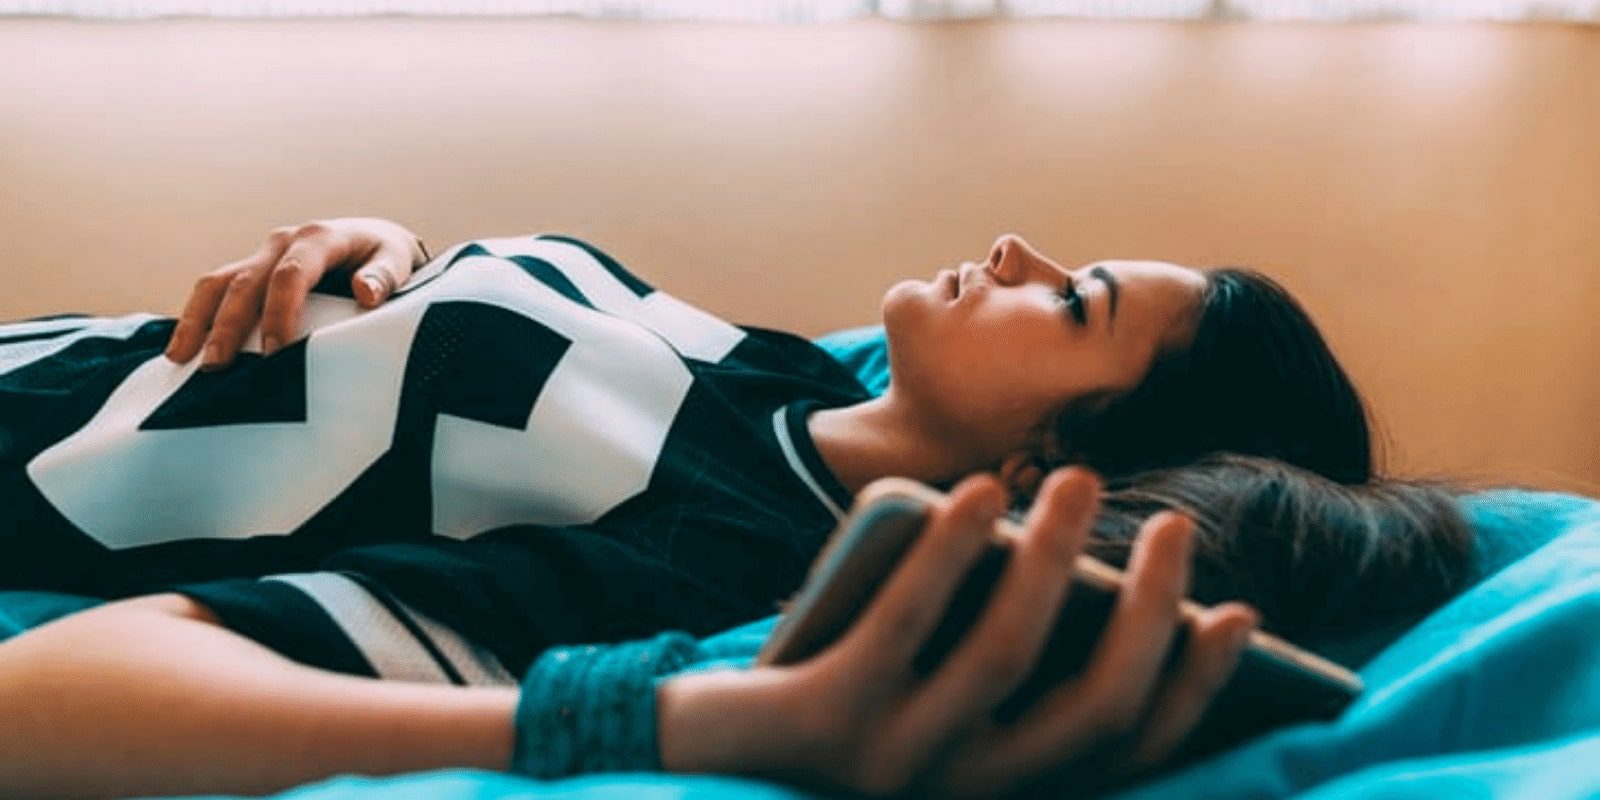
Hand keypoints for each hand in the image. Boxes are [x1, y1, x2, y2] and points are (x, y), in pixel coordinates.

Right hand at [164, 218, 426, 370]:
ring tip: (180, 358)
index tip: (276, 352)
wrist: (374, 241)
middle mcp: (283, 241)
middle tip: (216, 366)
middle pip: (246, 282)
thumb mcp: (398, 261)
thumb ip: (385, 276)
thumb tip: (366, 292)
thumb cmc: (387, 256)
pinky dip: (196, 317)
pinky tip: (182, 350)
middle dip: (228, 324)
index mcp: (319, 237)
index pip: (291, 275)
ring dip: (198, 320)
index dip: (280, 313)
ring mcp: (262, 255)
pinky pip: (216, 290)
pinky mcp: (252, 270)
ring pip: (219, 283)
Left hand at [656, 468, 1257, 797]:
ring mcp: (899, 762)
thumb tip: (1090, 573)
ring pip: (1006, 654)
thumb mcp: (941, 689)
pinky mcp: (830, 720)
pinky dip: (949, 552)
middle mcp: (967, 792)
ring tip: (1075, 481)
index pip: (1127, 750)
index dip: (1194, 686)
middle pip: (1091, 705)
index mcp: (1006, 790)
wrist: (712, 748)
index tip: (1239, 612)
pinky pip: (905, 625)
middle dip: (1149, 610)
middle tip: (1176, 524)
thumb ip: (1009, 656)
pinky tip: (973, 495)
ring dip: (1054, 557)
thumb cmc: (849, 701)